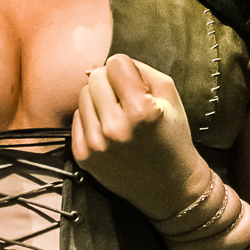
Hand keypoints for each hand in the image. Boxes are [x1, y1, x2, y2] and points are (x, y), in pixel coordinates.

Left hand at [71, 54, 210, 220]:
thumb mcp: (170, 97)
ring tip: (119, 117)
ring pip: (82, 96)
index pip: (115, 63)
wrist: (170, 187)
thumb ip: (141, 70)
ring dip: (99, 101)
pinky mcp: (84, 157)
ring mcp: (96, 144)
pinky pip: (77, 118)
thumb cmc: (172, 138)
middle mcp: (115, 128)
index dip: (127, 71)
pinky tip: (110, 132)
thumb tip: (110, 62)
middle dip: (111, 83)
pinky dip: (91, 119)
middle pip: (95, 78)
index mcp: (140, 111)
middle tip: (126, 101)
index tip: (136, 85)